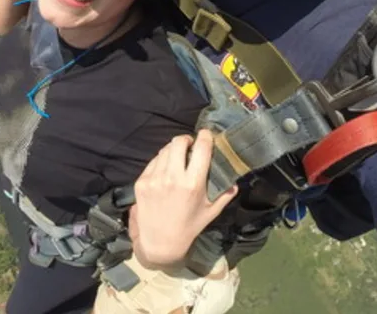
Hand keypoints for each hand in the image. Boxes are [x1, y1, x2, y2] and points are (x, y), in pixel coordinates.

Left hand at [129, 130, 238, 270]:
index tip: (206, 134)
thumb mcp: (210, 212)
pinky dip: (161, 161)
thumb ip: (225, 195)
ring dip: (173, 150)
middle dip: (186, 140)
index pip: (201, 148)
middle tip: (189, 145)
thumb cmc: (188, 227)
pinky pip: (153, 162)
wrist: (159, 242)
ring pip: (164, 150)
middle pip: (178, 142)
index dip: (205, 136)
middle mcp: (172, 177)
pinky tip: (165, 170)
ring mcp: (154, 179)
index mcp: (193, 183)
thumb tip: (235, 181)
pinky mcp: (141, 182)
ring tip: (177, 158)